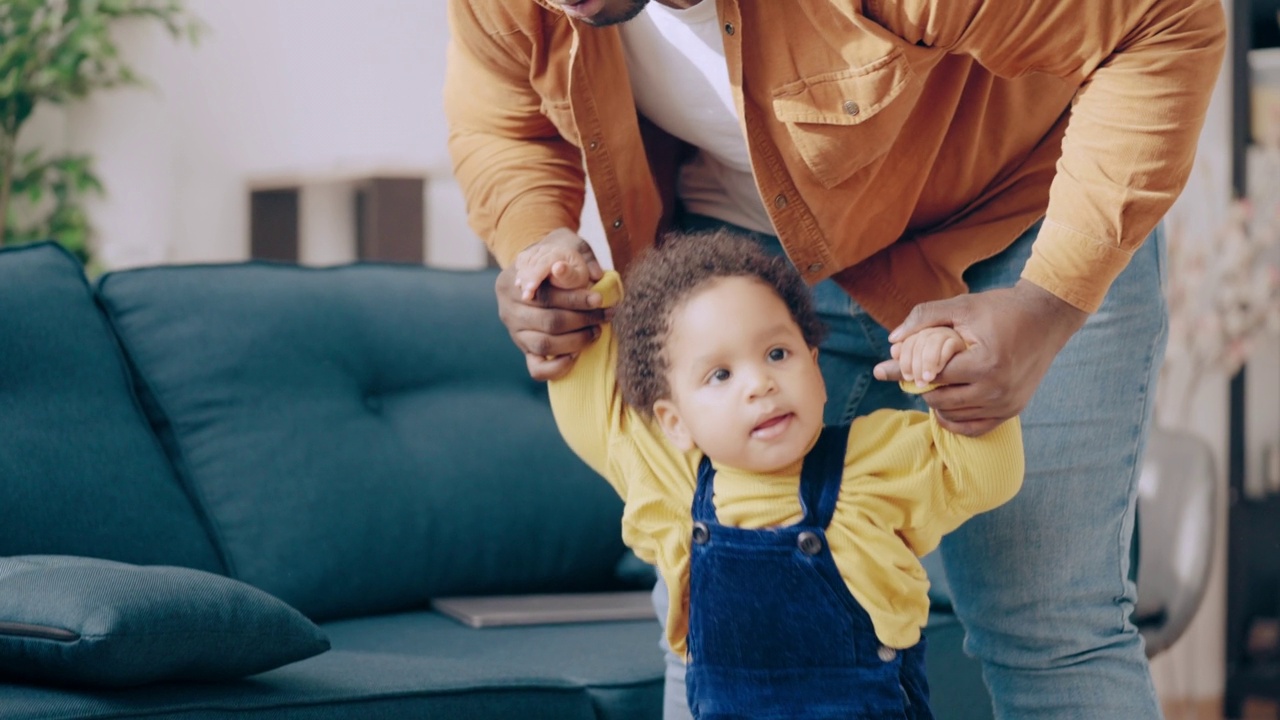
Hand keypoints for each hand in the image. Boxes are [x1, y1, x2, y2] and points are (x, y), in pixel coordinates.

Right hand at [496, 228, 606, 380]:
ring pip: (544, 344)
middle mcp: (508, 308)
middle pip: (548, 321)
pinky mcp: (524, 350)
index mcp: (513, 280)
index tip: (599, 298)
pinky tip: (577, 356)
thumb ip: (581, 256)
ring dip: (576, 341)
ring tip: (597, 330)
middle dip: (582, 320)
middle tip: (606, 314)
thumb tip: (596, 275)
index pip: (545, 295)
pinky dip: (558, 367)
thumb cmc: (556, 256)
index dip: (575, 299)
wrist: (540, 268)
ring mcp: (515, 332)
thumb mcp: (567, 245)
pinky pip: (537, 368)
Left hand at [872, 280, 1087, 435]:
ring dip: (935, 402)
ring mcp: (1007, 404)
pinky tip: (943, 406)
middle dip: (919, 386)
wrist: (1046, 317)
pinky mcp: (1012, 410)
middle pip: (939, 399)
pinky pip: (973, 428)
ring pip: (953, 415)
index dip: (904, 371)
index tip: (882, 369)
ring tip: (926, 384)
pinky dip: (954, 420)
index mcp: (985, 363)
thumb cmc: (1001, 308)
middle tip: (910, 373)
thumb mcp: (961, 306)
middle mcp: (997, 389)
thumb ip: (924, 318)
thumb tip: (892, 341)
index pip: (932, 375)